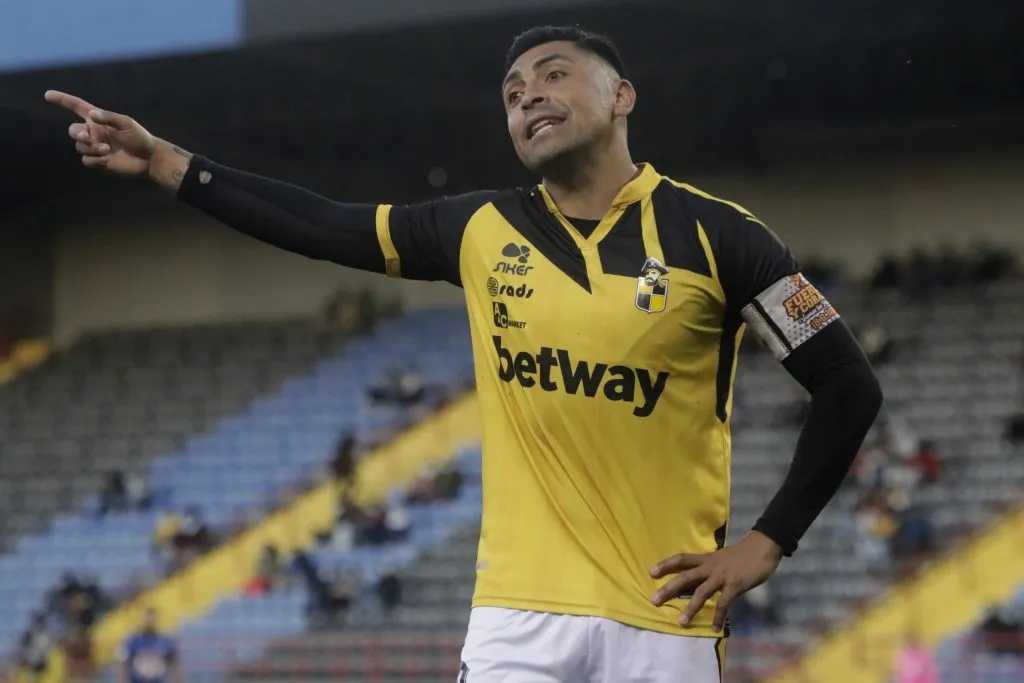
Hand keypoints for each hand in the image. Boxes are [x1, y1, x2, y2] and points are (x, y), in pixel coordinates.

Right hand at [44, 90, 155, 175]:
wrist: (149, 159)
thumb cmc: (140, 138)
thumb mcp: (126, 123)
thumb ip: (108, 118)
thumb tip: (92, 114)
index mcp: (99, 120)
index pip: (77, 107)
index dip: (63, 100)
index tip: (48, 95)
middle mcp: (94, 133)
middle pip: (73, 130)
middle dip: (76, 133)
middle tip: (87, 137)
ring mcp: (96, 148)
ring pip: (80, 147)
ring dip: (91, 148)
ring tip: (107, 149)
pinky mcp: (99, 162)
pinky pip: (86, 160)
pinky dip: (95, 160)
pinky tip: (107, 160)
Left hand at [650, 531, 781, 632]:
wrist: (762, 547)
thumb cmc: (743, 553)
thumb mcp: (722, 557)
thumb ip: (711, 567)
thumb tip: (700, 577)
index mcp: (706, 558)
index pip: (682, 559)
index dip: (666, 564)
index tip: (651, 572)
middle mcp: (710, 567)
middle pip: (685, 577)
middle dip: (668, 589)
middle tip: (654, 600)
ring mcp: (722, 577)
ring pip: (701, 593)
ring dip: (690, 608)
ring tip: (681, 622)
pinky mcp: (734, 586)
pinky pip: (724, 604)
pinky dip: (719, 617)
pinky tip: (715, 628)